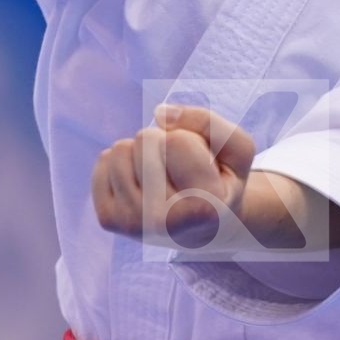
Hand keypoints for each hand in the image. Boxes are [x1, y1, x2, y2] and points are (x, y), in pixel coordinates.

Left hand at [92, 105, 255, 250]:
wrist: (204, 226)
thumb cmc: (220, 181)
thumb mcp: (236, 148)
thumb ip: (208, 121)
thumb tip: (159, 113)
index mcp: (203, 208)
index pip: (177, 141)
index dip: (191, 140)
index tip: (203, 167)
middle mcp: (163, 223)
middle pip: (145, 140)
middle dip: (163, 142)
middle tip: (181, 171)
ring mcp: (132, 224)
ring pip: (120, 149)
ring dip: (141, 153)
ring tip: (162, 177)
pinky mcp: (109, 219)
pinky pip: (103, 161)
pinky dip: (123, 163)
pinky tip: (142, 184)